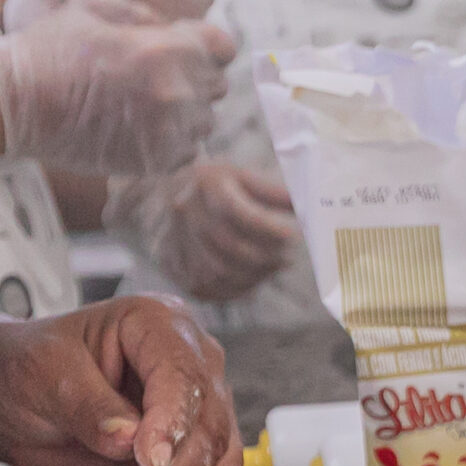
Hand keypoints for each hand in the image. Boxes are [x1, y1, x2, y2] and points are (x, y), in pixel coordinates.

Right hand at [0, 9, 233, 175]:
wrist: (21, 102)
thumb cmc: (55, 51)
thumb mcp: (102, 14)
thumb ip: (154, 21)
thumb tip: (189, 28)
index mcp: (166, 51)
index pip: (224, 46)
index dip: (206, 43)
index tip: (188, 45)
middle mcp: (177, 92)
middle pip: (217, 83)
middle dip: (196, 75)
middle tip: (161, 74)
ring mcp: (171, 130)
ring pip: (206, 118)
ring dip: (187, 110)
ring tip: (149, 101)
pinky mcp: (159, 160)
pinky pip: (188, 148)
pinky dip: (173, 138)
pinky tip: (143, 125)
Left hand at [0, 298, 238, 465]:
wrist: (16, 400)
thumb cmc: (28, 368)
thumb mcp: (44, 373)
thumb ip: (88, 405)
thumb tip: (128, 441)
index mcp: (160, 326)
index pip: (184, 375)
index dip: (173, 422)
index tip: (147, 462)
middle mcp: (193, 366)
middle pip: (211, 429)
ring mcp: (200, 412)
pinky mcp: (196, 455)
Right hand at [106, 162, 301, 300]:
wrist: (159, 195)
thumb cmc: (213, 186)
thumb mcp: (241, 176)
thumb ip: (274, 192)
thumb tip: (306, 207)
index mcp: (206, 185)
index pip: (239, 212)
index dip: (269, 229)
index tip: (293, 237)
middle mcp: (187, 213)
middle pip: (232, 246)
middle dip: (268, 256)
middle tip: (287, 257)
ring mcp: (177, 241)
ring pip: (221, 271)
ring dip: (255, 275)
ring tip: (273, 267)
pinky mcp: (173, 265)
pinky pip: (209, 287)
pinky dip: (236, 289)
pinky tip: (252, 280)